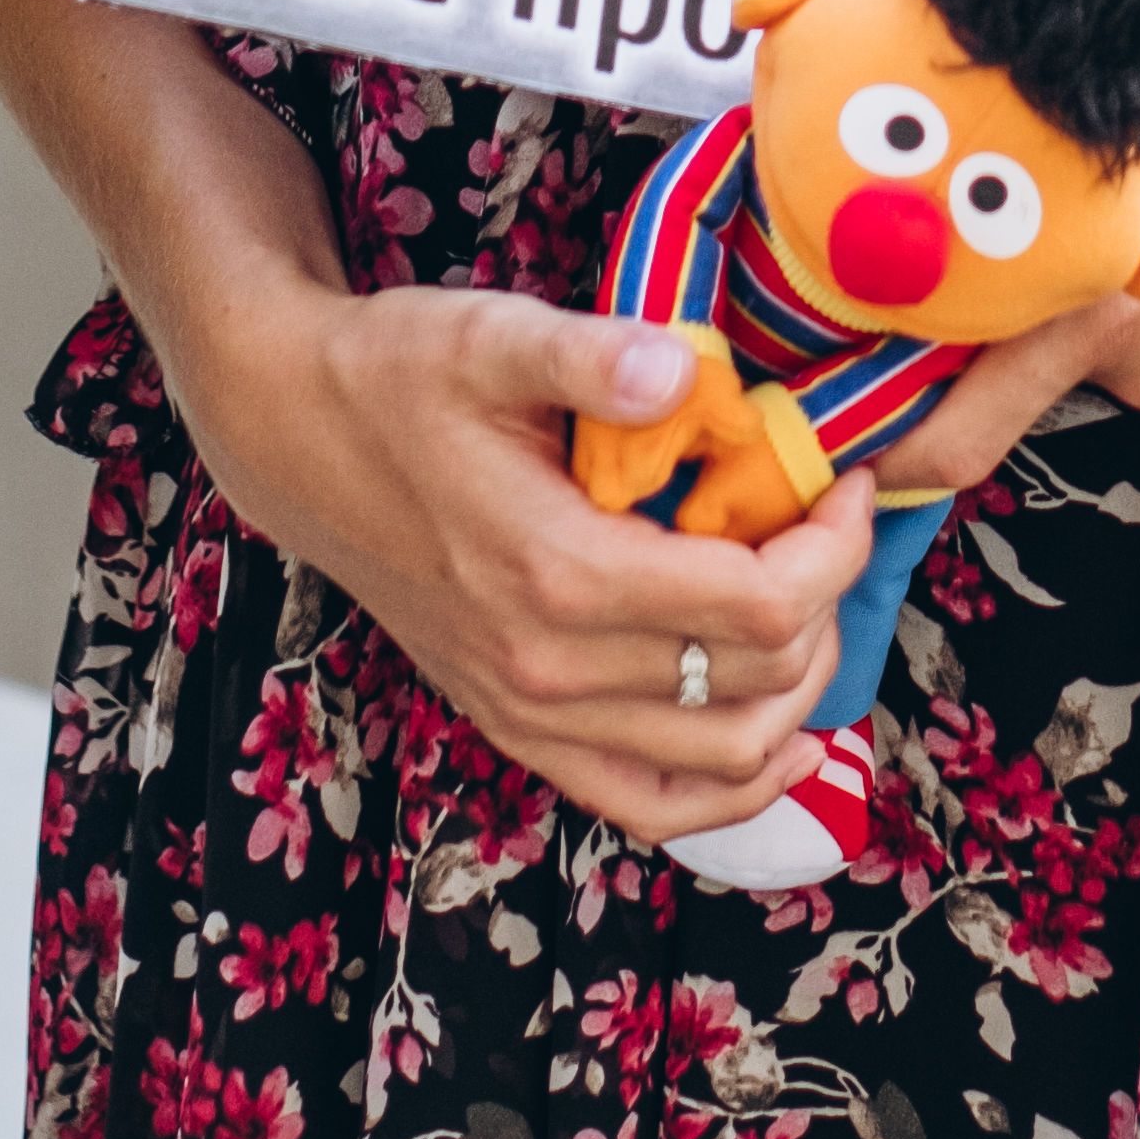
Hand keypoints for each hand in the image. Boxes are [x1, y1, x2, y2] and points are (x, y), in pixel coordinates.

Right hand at [173, 266, 879, 848]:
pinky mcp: (515, 725)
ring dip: (794, 692)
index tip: (844, 479)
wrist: (295, 440)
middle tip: (826, 521)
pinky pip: (648, 802)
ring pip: (720, 761)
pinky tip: (779, 737)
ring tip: (808, 603)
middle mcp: (549, 667)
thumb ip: (591, 355)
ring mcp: (530, 711)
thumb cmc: (394, 375)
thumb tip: (683, 371)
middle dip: (825, 602)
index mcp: (559, 573)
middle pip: (756, 682)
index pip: (758, 604)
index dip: (832, 546)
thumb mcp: (489, 336)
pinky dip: (729, 787)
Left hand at [855, 0, 1139, 495]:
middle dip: (1002, 356)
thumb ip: (1022, 160)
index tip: (848, 437)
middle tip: (1008, 279)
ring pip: (1117, 370)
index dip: (890, 448)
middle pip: (1029, 386)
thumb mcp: (1114, 103)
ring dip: (1105, 322)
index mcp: (1083, 295)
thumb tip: (926, 153)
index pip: (952, 436)